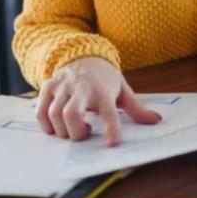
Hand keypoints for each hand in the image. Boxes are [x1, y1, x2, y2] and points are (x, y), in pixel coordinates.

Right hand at [35, 56, 161, 145]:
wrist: (83, 54)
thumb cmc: (104, 78)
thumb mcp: (122, 90)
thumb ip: (136, 108)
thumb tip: (155, 120)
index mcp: (103, 91)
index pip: (109, 112)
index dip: (110, 128)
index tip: (112, 143)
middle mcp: (81, 88)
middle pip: (71, 114)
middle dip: (75, 132)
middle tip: (84, 132)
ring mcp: (62, 87)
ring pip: (54, 114)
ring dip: (62, 130)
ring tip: (73, 128)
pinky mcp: (48, 87)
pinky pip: (40, 112)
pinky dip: (46, 125)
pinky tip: (57, 125)